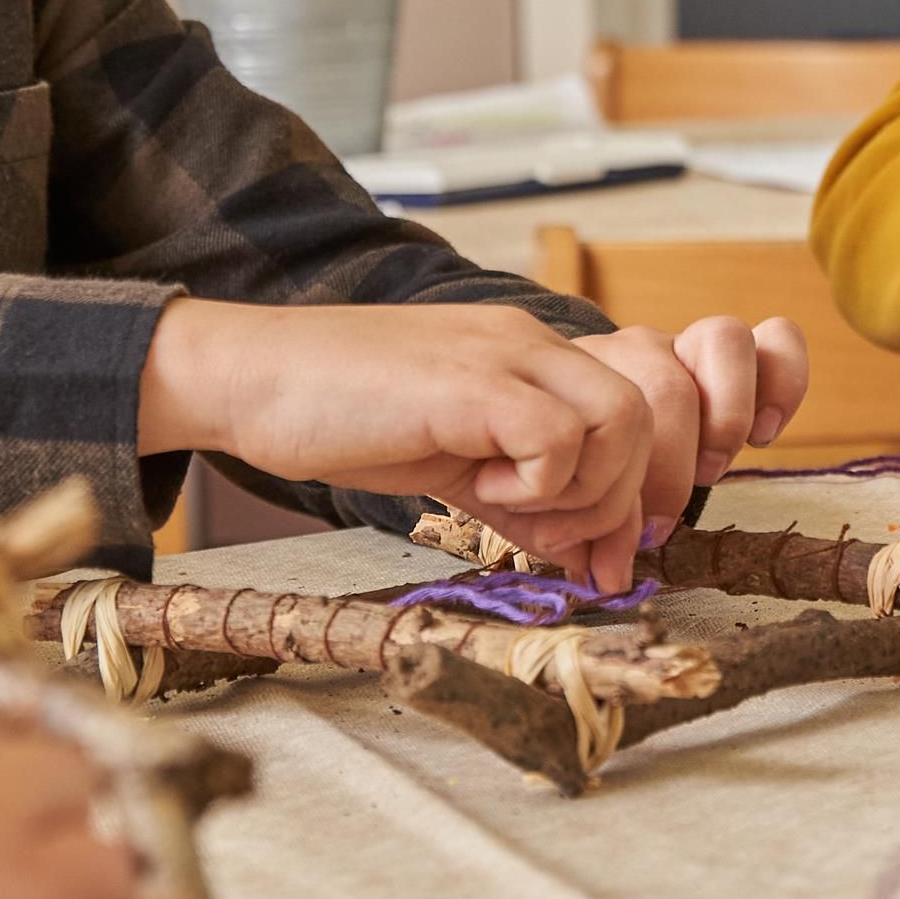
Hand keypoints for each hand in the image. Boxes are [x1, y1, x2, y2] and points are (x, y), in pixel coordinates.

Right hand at [140, 299, 660, 587]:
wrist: (253, 377)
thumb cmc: (340, 414)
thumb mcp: (452, 459)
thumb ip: (520, 498)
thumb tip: (582, 555)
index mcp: (530, 355)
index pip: (638, 407)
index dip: (635, 487)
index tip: (600, 554)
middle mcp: (529, 343)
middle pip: (647, 414)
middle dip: (617, 498)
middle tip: (555, 538)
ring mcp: (504, 355)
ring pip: (621, 419)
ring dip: (579, 488)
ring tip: (508, 504)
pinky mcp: (469, 384)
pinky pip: (556, 438)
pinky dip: (533, 483)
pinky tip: (475, 484)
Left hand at [573, 316, 810, 526]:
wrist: (575, 408)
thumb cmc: (582, 462)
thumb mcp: (577, 500)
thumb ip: (594, 533)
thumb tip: (612, 579)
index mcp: (589, 379)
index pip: (619, 415)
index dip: (639, 485)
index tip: (644, 532)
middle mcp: (637, 349)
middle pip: (667, 387)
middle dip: (676, 464)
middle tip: (670, 510)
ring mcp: (686, 343)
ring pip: (725, 338)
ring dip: (728, 416)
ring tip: (714, 467)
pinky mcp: (736, 356)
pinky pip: (778, 339)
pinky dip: (783, 385)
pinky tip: (766, 434)